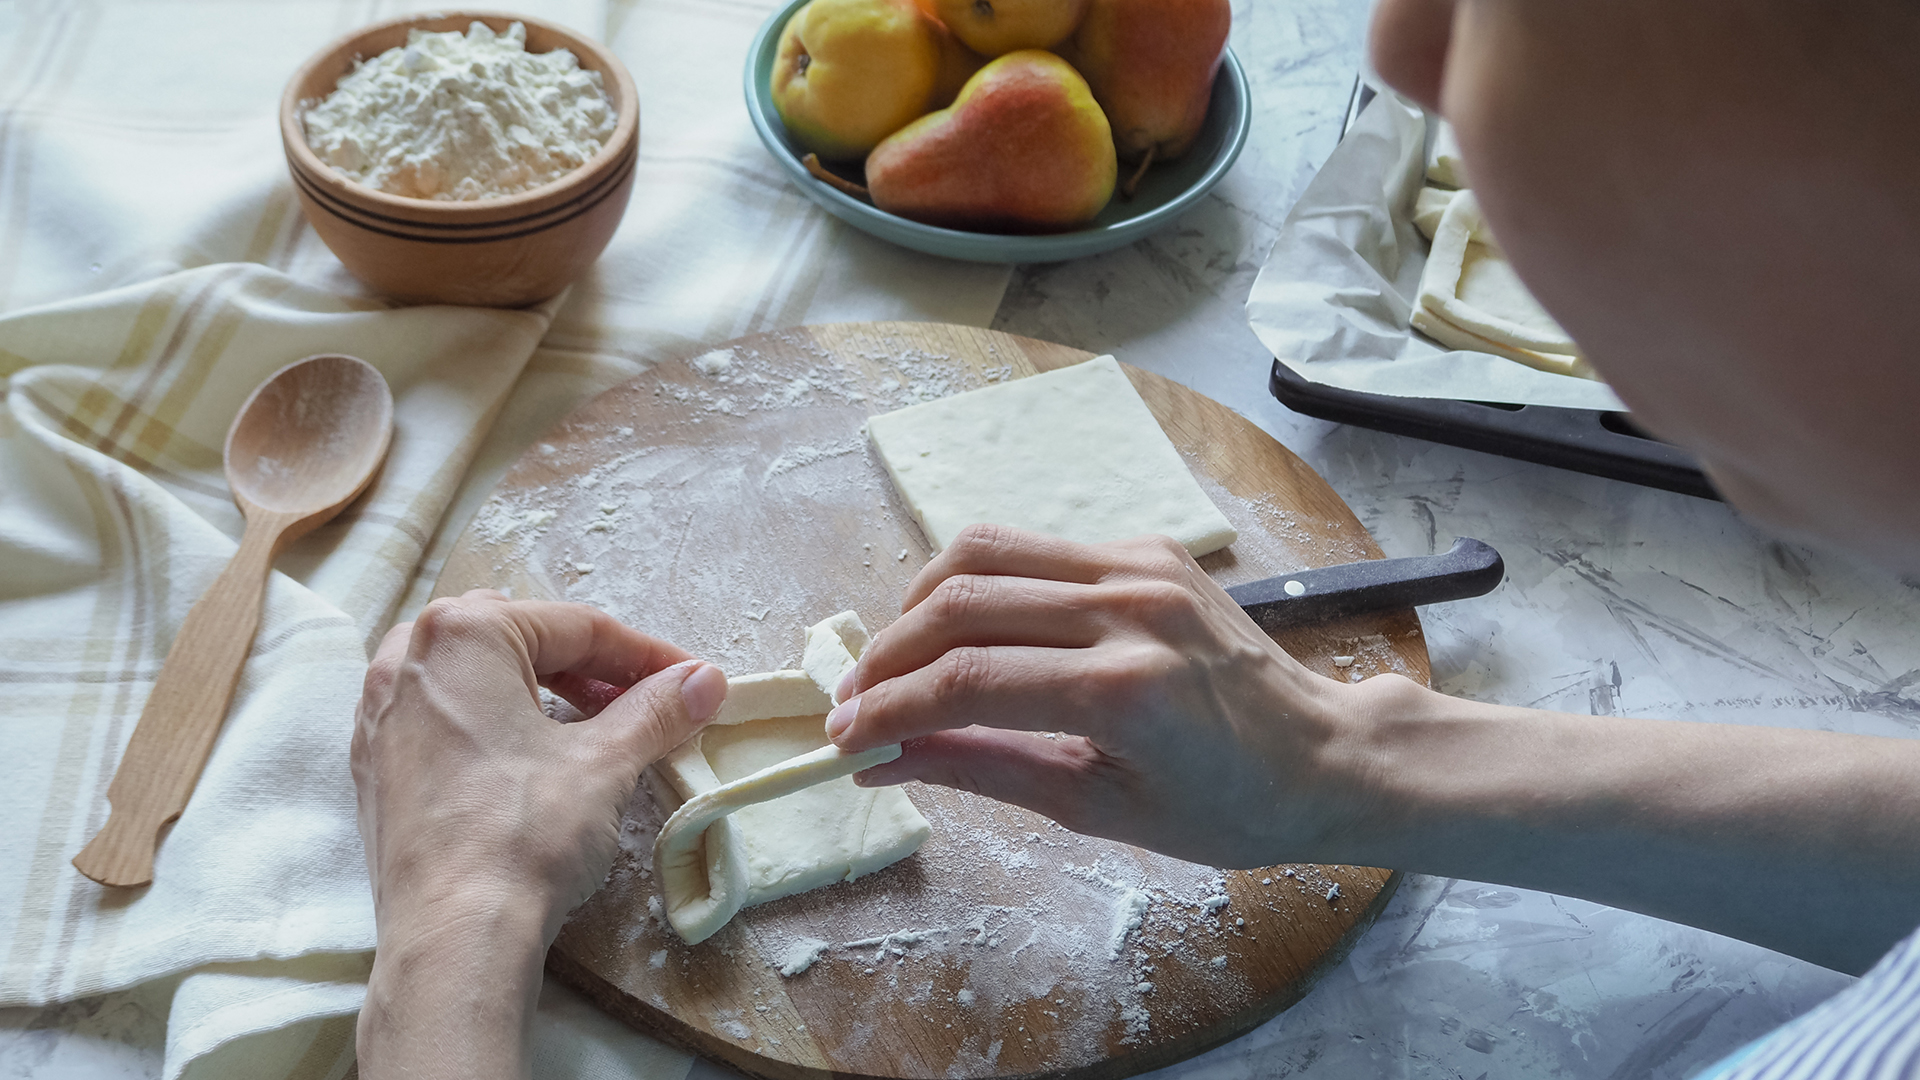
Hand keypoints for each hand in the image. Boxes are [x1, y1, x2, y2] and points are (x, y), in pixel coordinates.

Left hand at [351, 590, 725, 1078]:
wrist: (454, 935)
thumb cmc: (524, 835)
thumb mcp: (606, 763)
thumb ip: (657, 710)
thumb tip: (706, 681)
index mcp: (463, 634)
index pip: (576, 628)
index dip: (646, 655)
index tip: (691, 679)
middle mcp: (407, 657)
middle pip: (520, 638)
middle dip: (586, 666)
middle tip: (641, 701)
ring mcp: (380, 713)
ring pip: (472, 674)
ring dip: (534, 689)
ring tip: (585, 724)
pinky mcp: (373, 766)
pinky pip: (439, 716)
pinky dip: (488, 722)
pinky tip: (523, 757)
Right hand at [825, 524, 1381, 868]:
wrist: (1325, 757)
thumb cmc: (1226, 808)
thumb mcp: (1096, 810)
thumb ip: (980, 770)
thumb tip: (883, 760)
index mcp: (1125, 688)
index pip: (965, 680)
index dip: (887, 709)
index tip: (843, 740)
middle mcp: (1130, 606)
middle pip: (958, 600)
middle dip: (886, 655)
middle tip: (853, 704)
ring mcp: (1141, 564)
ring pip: (985, 550)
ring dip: (919, 605)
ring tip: (896, 662)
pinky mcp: (1148, 546)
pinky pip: (1035, 548)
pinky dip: (980, 586)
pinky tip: (969, 634)